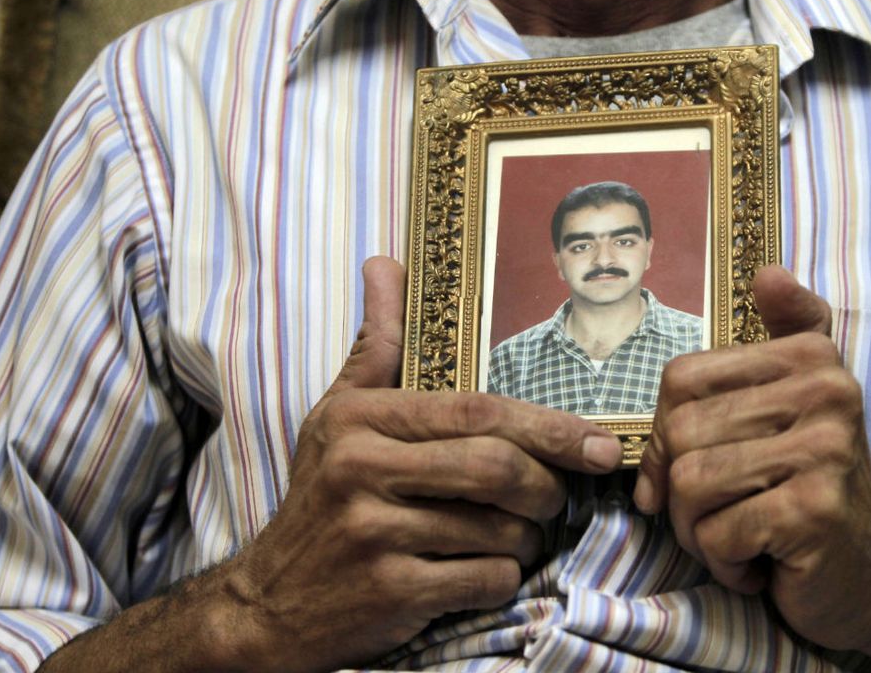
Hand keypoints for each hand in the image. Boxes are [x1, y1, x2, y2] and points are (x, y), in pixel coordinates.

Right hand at [222, 257, 622, 671]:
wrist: (271, 606)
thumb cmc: (322, 500)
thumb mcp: (338, 418)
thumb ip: (377, 348)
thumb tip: (385, 265)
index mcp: (361, 419)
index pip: (476, 411)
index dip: (549, 427)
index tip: (600, 445)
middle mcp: (361, 470)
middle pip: (497, 468)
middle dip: (546, 489)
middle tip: (553, 500)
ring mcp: (374, 534)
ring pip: (499, 530)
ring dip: (525, 539)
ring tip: (512, 538)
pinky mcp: (391, 592)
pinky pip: (486, 580)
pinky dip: (502, 579)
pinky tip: (482, 573)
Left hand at [632, 266, 870, 651]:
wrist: (870, 579)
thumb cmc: (806, 494)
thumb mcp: (790, 409)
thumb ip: (776, 338)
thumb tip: (767, 272)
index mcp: (811, 357)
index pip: (681, 379)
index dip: (665, 436)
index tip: (694, 468)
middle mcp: (827, 391)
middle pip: (680, 433)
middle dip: (681, 494)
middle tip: (724, 514)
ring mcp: (826, 450)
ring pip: (691, 485)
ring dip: (700, 531)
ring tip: (741, 538)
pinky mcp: (815, 510)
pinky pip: (718, 533)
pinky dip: (726, 562)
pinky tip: (762, 564)